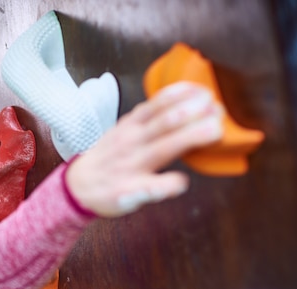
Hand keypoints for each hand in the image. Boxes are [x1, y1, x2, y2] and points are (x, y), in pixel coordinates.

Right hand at [66, 81, 223, 216]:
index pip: (156, 105)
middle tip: (219, 107)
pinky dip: (164, 185)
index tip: (204, 89)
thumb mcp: (123, 131)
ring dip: (188, 137)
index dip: (181, 95)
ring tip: (214, 131)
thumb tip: (187, 102)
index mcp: (131, 127)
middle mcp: (131, 143)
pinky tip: (181, 183)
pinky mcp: (129, 192)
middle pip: (164, 123)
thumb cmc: (109, 158)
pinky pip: (148, 188)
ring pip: (161, 149)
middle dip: (192, 112)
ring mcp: (130, 167)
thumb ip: (151, 119)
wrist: (77, 187)